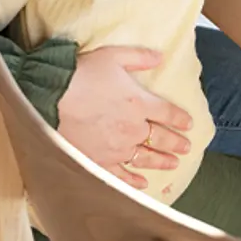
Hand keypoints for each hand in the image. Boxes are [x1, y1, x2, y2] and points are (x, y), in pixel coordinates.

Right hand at [57, 45, 192, 188]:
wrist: (51, 99)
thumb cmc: (82, 74)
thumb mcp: (113, 56)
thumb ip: (139, 57)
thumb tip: (160, 57)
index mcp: (139, 102)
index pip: (168, 113)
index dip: (180, 119)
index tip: (189, 124)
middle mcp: (133, 128)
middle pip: (161, 138)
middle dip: (176, 143)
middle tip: (187, 148)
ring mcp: (117, 148)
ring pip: (146, 158)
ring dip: (161, 162)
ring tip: (174, 165)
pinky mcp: (99, 161)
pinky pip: (122, 175)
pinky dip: (134, 181)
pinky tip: (142, 184)